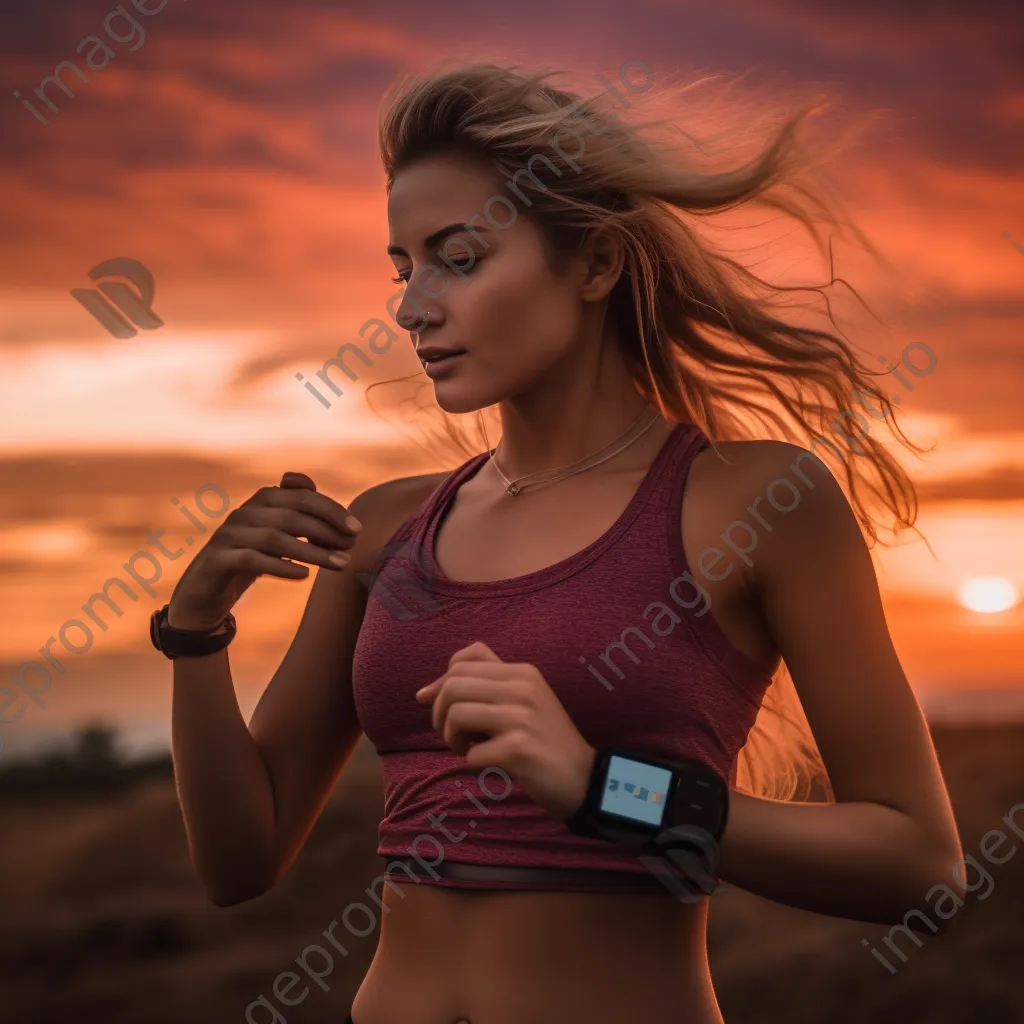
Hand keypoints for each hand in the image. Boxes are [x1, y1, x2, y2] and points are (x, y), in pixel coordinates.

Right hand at [168, 471, 361, 630]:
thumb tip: (341, 517)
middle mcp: (244, 512)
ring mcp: (228, 534)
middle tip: (351, 548)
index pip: (302, 495)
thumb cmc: (251, 560)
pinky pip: (251, 559)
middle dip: (326, 530)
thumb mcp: (280, 537)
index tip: (356, 530)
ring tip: (339, 564)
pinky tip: (304, 576)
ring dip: (311, 551)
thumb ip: (304, 520)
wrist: (206, 591)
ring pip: (274, 537)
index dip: (331, 510)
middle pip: (291, 513)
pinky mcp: (217, 559)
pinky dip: (281, 566)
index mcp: (262, 501)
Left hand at [415, 641, 595, 820]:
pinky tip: (490, 765)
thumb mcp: (520, 701)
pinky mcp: (519, 749)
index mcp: (522, 672)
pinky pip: (471, 753)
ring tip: (468, 749)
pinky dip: (472, 762)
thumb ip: (479, 689)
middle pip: (453, 685)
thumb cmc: (543, 740)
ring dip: (452, 739)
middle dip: (439, 714)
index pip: (462, 660)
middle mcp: (522, 687)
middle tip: (453, 735)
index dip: (441, 683)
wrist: (584, 778)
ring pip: (456, 714)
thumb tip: (422, 694)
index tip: (440, 707)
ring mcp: (522, 717)